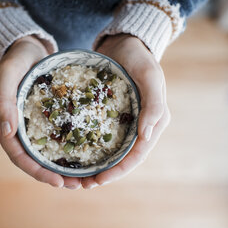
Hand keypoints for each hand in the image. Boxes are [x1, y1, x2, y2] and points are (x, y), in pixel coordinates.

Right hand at [0, 36, 80, 188]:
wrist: (26, 47)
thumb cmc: (15, 58)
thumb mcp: (7, 74)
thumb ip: (3, 100)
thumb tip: (7, 132)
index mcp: (1, 122)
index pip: (17, 155)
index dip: (36, 171)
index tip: (58, 182)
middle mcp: (13, 128)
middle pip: (31, 160)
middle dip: (51, 175)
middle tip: (76, 185)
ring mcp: (27, 124)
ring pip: (42, 153)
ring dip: (59, 167)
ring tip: (81, 178)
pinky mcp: (41, 118)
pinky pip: (51, 138)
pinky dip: (64, 150)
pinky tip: (80, 155)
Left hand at [82, 34, 170, 188]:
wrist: (124, 42)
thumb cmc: (140, 57)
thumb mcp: (150, 76)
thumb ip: (153, 104)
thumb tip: (146, 136)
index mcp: (153, 122)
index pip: (137, 154)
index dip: (119, 170)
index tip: (98, 180)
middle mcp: (139, 125)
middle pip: (123, 158)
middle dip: (105, 174)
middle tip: (82, 184)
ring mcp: (124, 120)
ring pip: (111, 150)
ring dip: (96, 165)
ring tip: (76, 176)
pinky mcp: (109, 114)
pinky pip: (100, 134)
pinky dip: (89, 146)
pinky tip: (73, 151)